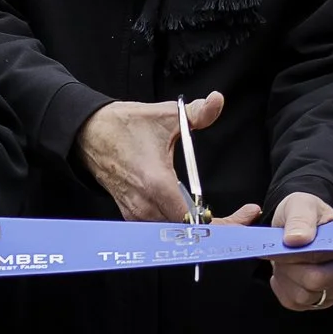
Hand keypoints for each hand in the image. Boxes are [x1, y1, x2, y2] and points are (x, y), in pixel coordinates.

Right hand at [76, 94, 227, 223]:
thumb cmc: (121, 125)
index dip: (228, 223)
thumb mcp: (163, 116)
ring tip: (224, 218)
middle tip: (242, 217)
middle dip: (220, 228)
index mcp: (156, 185)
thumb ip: (197, 112)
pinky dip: (181, 226)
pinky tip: (195, 216)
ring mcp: (135, 212)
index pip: (197, 222)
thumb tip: (218, 100)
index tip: (248, 212)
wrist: (85, 133)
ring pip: (175, 233)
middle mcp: (145, 205)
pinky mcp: (130, 212)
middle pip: (190, 233)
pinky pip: (161, 228)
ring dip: (200, 229)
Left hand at [223, 190, 332, 311]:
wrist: (296, 225)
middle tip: (285, 248)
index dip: (304, 256)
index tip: (289, 242)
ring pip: (302, 296)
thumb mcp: (301, 205)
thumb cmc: (304, 213)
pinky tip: (284, 270)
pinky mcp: (316, 301)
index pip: (332, 265)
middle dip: (291, 265)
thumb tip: (297, 239)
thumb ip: (300, 218)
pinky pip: (292, 302)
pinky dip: (281, 286)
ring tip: (286, 257)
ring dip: (285, 275)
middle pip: (314, 282)